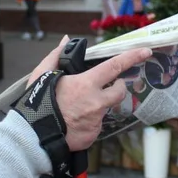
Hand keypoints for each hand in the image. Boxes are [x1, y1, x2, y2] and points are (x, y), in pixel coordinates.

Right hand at [29, 37, 152, 149]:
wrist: (32, 137)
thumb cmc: (36, 104)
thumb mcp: (42, 75)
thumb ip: (56, 55)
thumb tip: (65, 40)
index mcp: (86, 84)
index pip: (115, 67)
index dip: (132, 57)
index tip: (145, 51)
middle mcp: (95, 103)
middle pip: (119, 92)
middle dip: (117, 87)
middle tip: (107, 86)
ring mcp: (96, 121)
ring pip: (105, 109)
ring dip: (98, 106)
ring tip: (78, 108)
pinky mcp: (92, 135)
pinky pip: (96, 126)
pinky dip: (88, 122)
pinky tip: (73, 122)